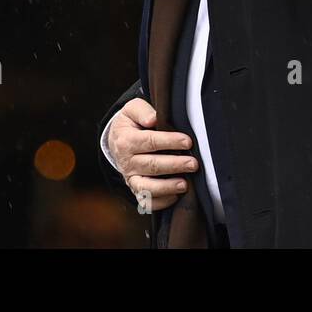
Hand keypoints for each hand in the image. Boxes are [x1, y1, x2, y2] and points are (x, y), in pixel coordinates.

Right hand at [108, 97, 196, 211]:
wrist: (117, 140)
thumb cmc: (132, 123)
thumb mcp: (132, 109)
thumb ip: (142, 111)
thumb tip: (153, 119)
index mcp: (126, 140)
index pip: (150, 142)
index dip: (169, 142)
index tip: (187, 141)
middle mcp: (127, 162)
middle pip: (152, 165)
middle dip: (174, 165)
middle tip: (193, 164)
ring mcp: (131, 178)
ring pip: (147, 188)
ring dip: (167, 187)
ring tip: (185, 184)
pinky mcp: (136, 190)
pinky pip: (146, 202)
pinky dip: (160, 202)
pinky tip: (176, 196)